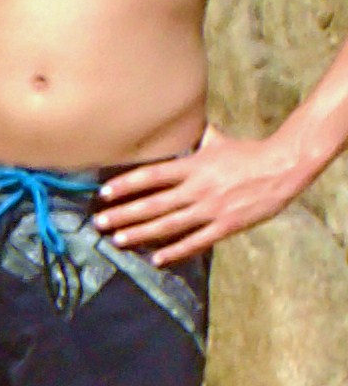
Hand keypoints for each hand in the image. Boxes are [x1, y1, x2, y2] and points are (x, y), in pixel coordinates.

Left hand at [94, 124, 332, 264]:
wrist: (284, 166)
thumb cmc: (249, 153)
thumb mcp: (220, 141)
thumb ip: (198, 139)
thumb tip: (184, 127)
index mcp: (196, 165)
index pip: (153, 175)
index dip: (126, 185)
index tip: (104, 193)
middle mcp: (198, 187)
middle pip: (153, 204)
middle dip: (123, 214)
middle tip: (100, 222)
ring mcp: (211, 208)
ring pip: (168, 224)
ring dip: (139, 233)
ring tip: (117, 240)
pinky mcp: (225, 225)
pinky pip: (195, 241)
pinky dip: (174, 251)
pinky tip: (155, 258)